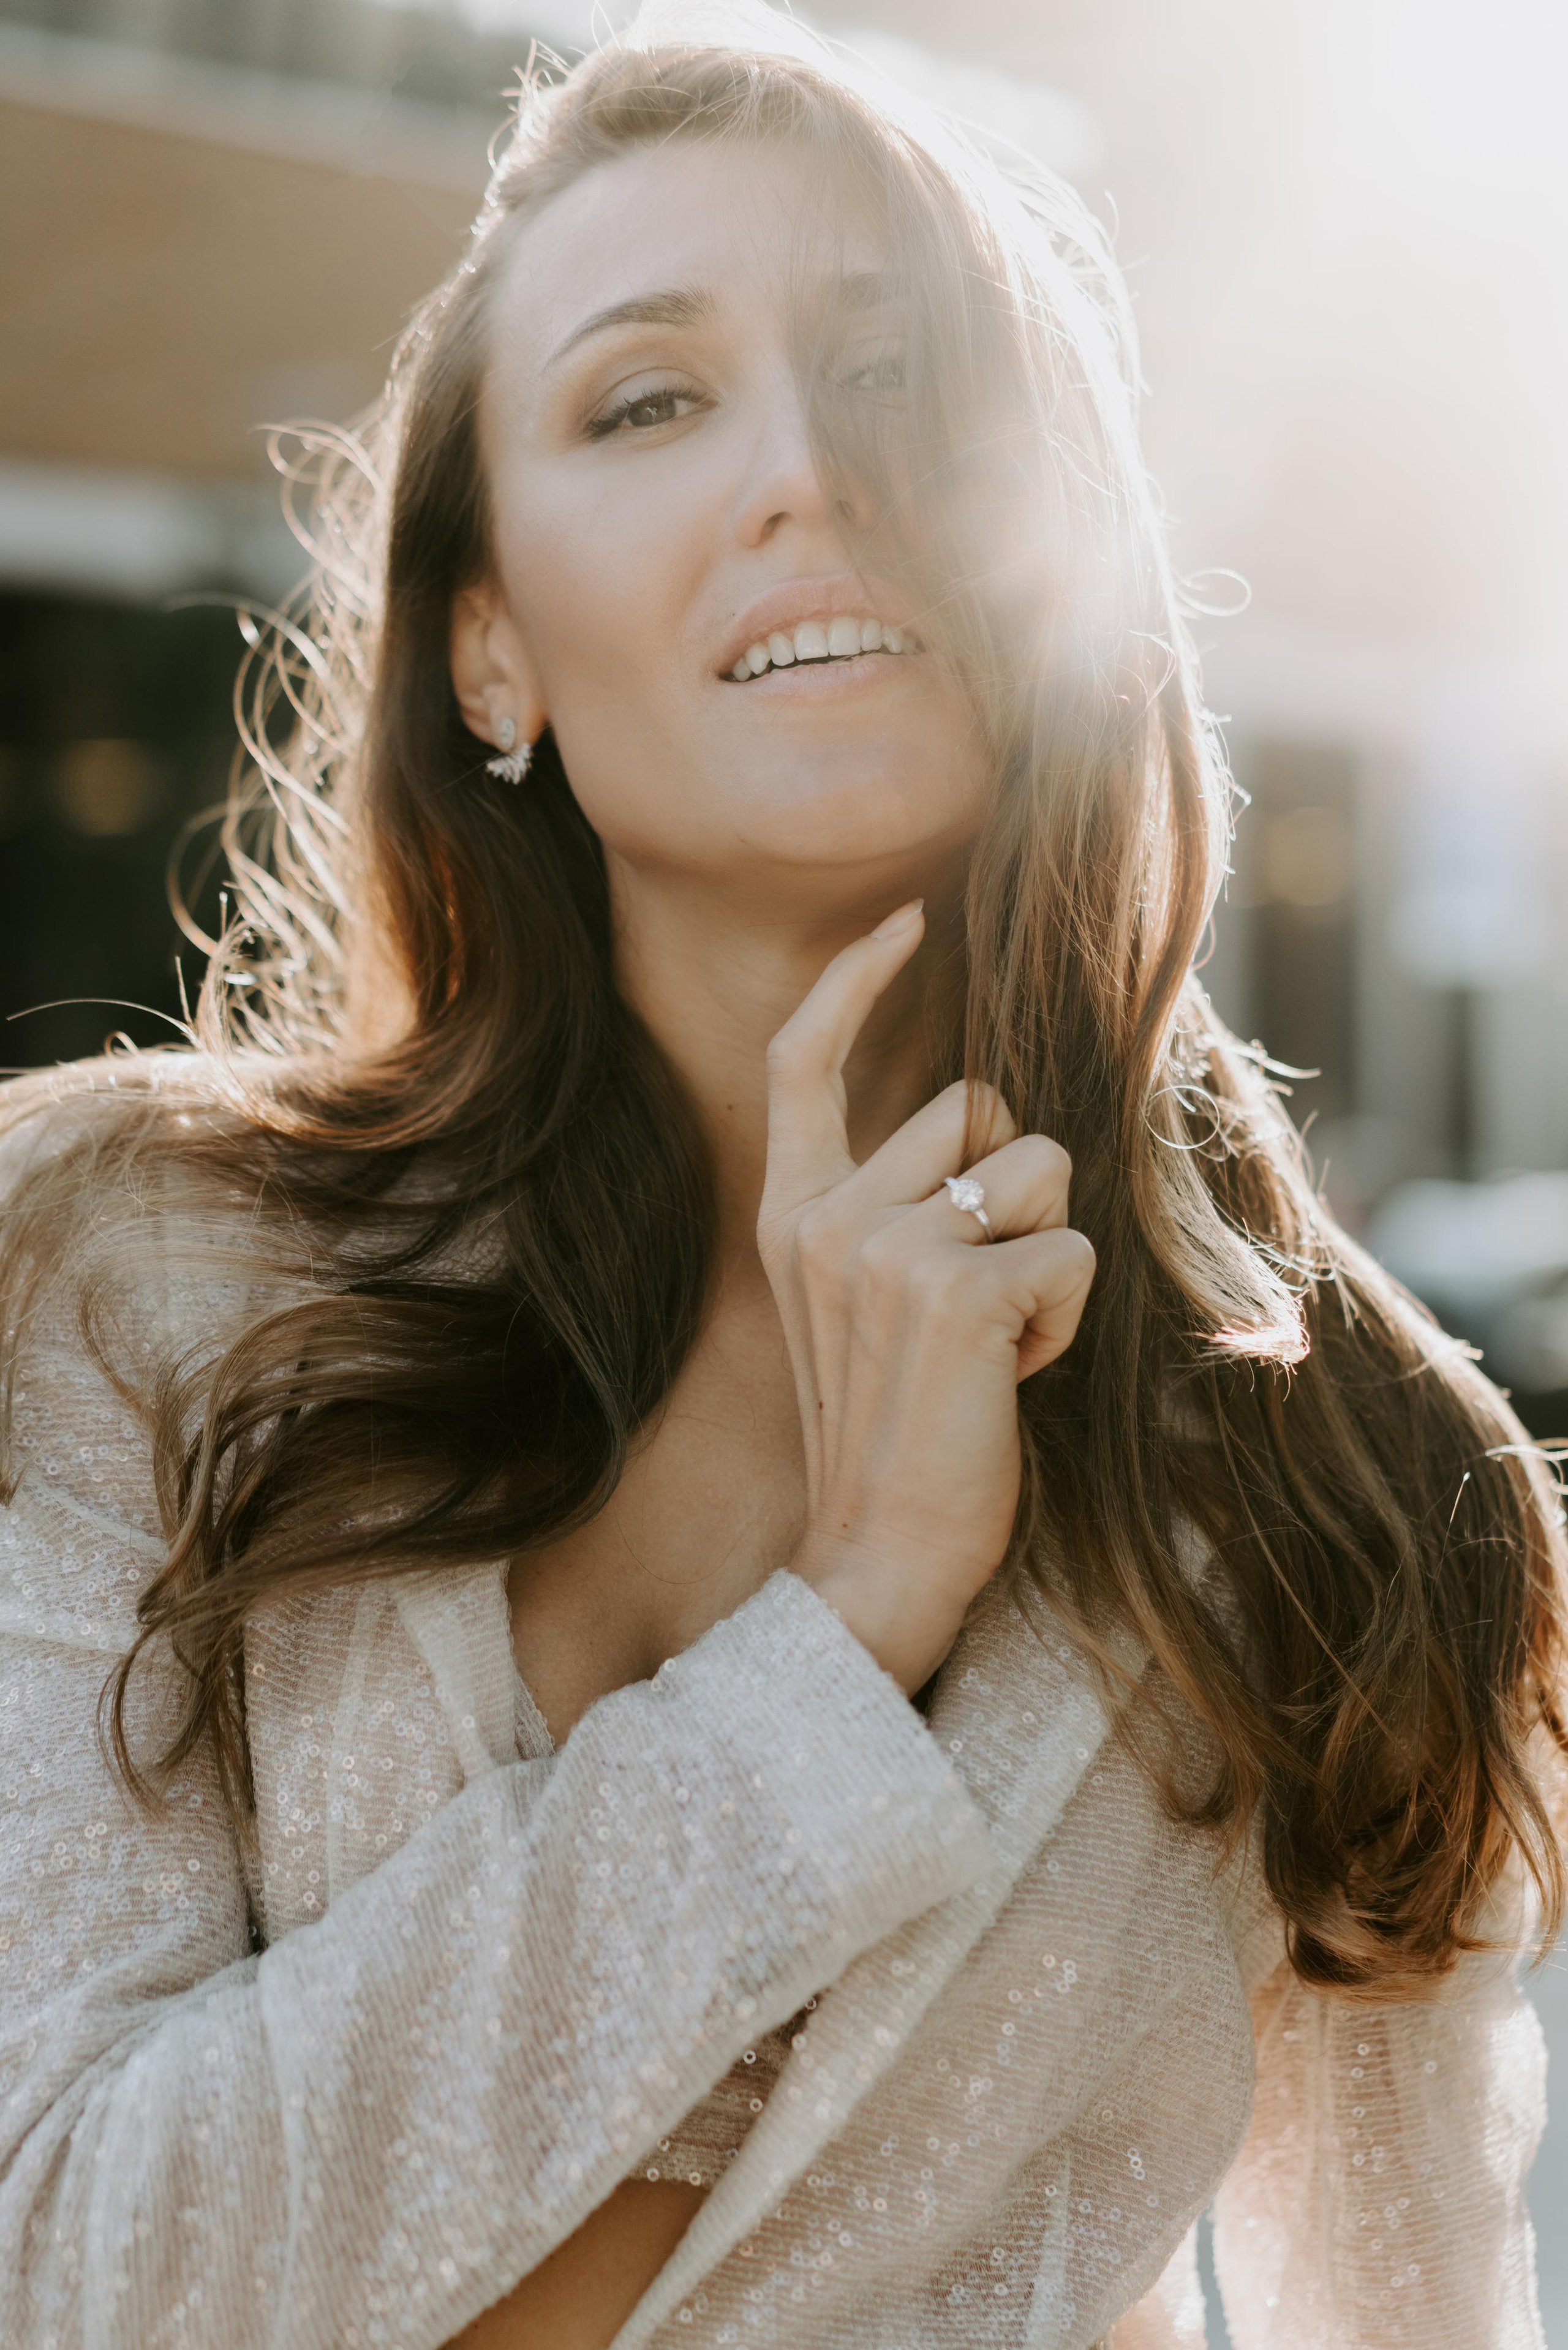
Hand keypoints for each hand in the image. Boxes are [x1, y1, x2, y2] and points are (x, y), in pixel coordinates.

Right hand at [757, 900, 1095, 1696]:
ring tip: (996, 1337)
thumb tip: (972, 1120)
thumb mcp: (854, 1305)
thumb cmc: (891, 1432)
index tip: (906, 921)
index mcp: (790, 1214)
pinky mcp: (956, 1292)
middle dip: (1011, 1186)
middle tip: (975, 1296)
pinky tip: (1015, 1377)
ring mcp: (885, 1250)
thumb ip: (884, 1208)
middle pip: (974, 1103)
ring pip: (1039, 1167)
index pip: (804, 1059)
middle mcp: (825, 1217)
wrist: (874, 1558)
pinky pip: (1073, 1251)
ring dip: (1047, 1252)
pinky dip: (1066, 1321)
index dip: (855, 978)